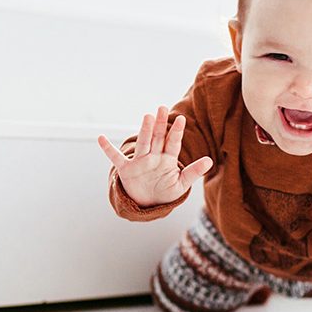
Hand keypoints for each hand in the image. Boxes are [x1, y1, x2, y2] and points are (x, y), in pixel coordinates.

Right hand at [97, 105, 212, 207]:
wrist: (148, 203)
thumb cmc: (165, 192)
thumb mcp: (181, 185)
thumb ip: (193, 172)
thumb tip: (210, 161)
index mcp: (167, 160)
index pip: (173, 143)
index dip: (176, 132)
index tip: (181, 120)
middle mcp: (153, 157)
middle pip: (158, 138)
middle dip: (160, 124)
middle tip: (162, 108)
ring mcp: (140, 162)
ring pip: (143, 143)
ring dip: (145, 131)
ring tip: (148, 117)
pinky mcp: (127, 170)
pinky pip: (116, 158)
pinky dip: (108, 149)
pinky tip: (100, 138)